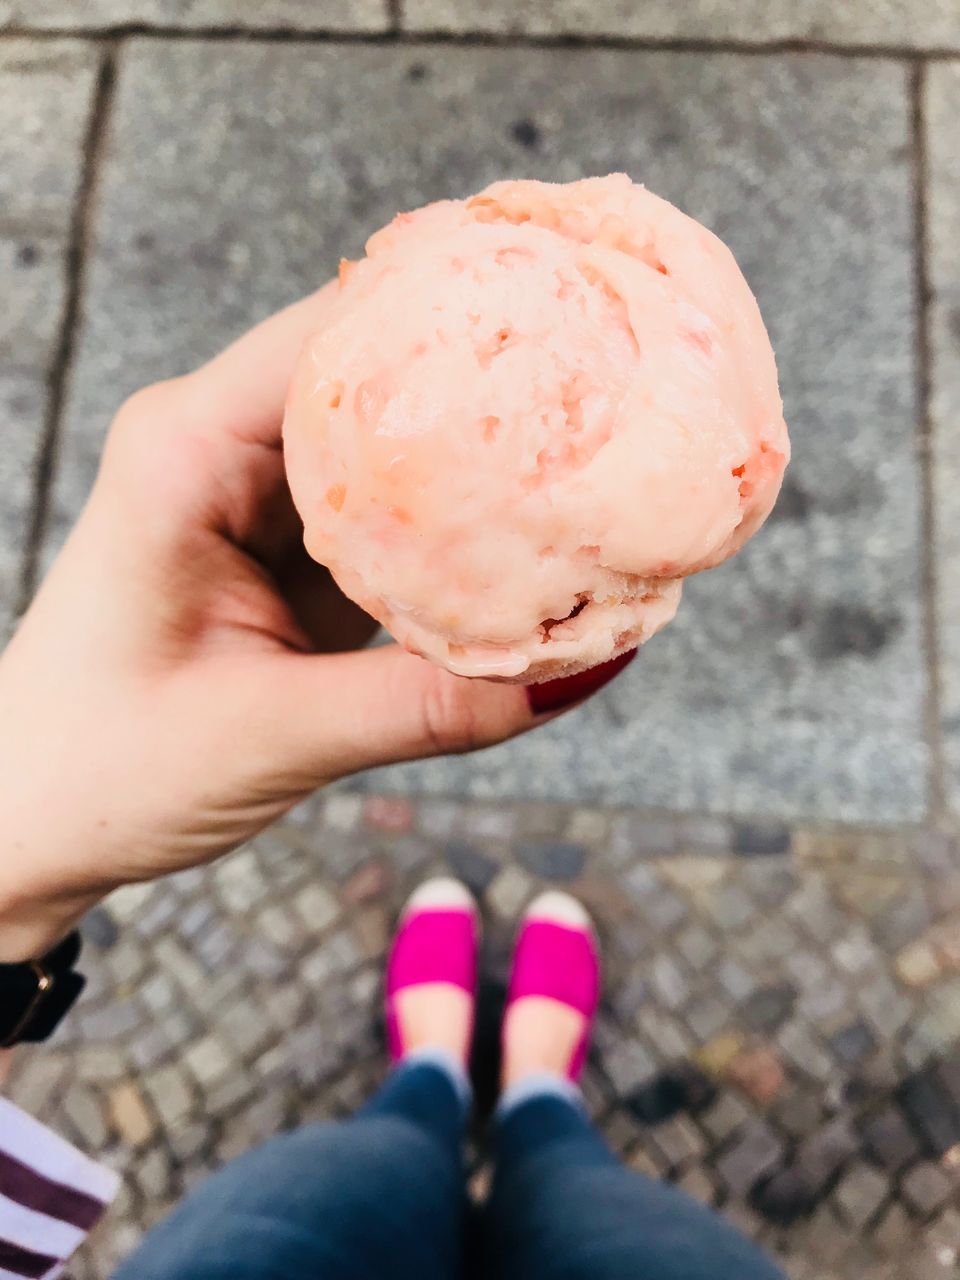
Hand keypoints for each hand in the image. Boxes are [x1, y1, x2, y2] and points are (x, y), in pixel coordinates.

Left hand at [0, 288, 555, 960]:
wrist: (33, 823)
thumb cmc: (98, 770)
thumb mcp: (268, 737)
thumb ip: (427, 704)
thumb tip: (578, 666)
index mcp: (187, 449)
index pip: (337, 333)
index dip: (455, 305)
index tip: (570, 304)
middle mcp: (222, 448)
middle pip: (378, 371)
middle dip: (489, 378)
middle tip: (613, 384)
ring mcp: (261, 499)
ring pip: (393, 445)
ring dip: (480, 457)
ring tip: (592, 454)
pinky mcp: (292, 553)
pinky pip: (391, 516)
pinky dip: (456, 528)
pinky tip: (527, 540)